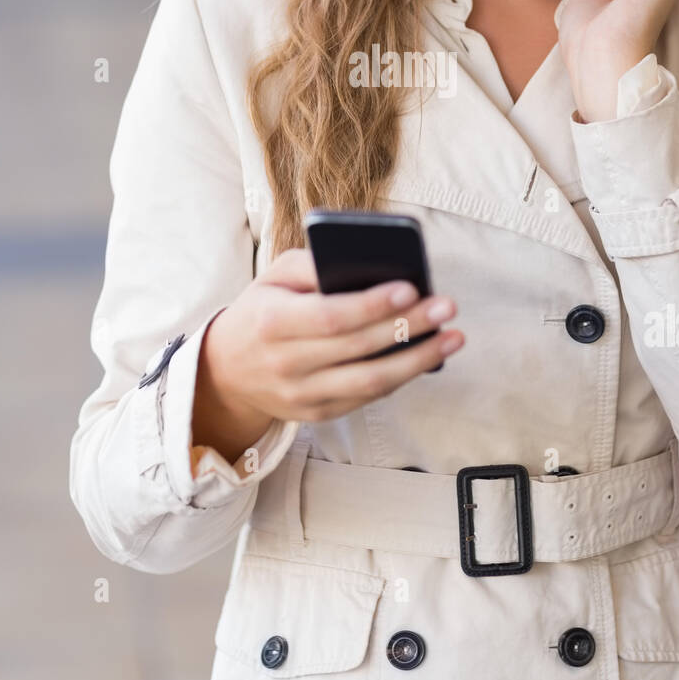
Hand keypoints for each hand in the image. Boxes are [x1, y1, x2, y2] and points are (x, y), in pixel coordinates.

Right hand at [193, 248, 463, 462]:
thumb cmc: (261, 310)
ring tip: (453, 338)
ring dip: (417, 360)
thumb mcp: (273, 277)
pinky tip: (427, 356)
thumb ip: (311, 265)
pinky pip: (368, 398)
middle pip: (358, 349)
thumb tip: (366, 265)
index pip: (330, 317)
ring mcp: (302, 396)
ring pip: (369, 383)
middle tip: (446, 307)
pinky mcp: (318, 415)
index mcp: (273, 323)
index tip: (411, 288)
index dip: (372, 305)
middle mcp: (286, 364)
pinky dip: (401, 377)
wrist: (226, 372)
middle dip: (408, 327)